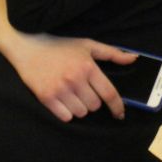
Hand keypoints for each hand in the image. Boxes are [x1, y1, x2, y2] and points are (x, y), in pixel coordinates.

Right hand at [7, 33, 135, 120]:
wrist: (28, 45)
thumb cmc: (59, 45)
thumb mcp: (87, 45)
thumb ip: (112, 53)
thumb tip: (134, 58)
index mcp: (88, 66)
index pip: (109, 93)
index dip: (117, 107)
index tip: (120, 114)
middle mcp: (75, 79)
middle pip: (94, 106)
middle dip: (92, 101)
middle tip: (83, 91)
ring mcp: (60, 89)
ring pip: (81, 113)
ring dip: (79, 108)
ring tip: (72, 94)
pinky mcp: (46, 97)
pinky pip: (65, 117)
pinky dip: (66, 113)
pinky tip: (62, 100)